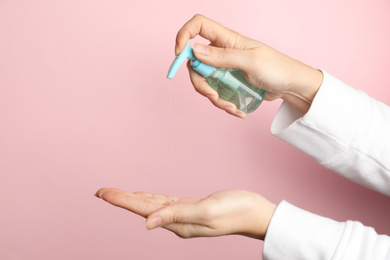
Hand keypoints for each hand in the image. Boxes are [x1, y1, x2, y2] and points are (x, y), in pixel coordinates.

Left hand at [95, 188, 276, 239]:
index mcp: (179, 223)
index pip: (143, 210)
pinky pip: (164, 203)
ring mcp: (184, 215)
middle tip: (100, 192)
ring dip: (132, 199)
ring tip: (115, 194)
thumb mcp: (207, 211)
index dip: (122, 201)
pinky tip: (144, 197)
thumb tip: (146, 223)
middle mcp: (178, 221)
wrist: (256, 212)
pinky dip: (151, 199)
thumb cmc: (236, 210)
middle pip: (143, 208)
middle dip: (121, 200)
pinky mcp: (191, 207)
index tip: (102, 193)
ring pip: (152, 205)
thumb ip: (177, 214)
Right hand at [175, 14, 322, 117]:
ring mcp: (224, 68)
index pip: (198, 26)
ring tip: (231, 107)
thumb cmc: (277, 68)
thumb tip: (194, 51)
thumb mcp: (250, 61)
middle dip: (200, 82)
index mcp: (226, 39)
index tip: (179, 54)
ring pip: (203, 81)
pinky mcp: (228, 82)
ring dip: (213, 97)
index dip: (184, 35)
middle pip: (195, 62)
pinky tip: (236, 110)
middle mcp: (221, 51)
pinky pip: (215, 92)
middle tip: (213, 95)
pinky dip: (222, 104)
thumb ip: (222, 56)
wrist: (291, 86)